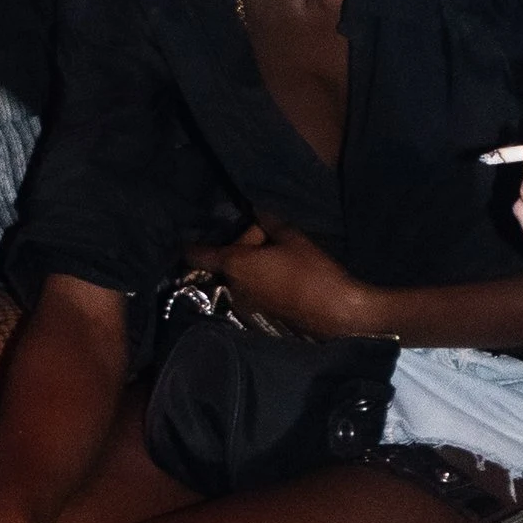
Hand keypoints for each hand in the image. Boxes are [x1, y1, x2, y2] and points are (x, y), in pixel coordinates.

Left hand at [183, 219, 393, 338]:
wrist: (337, 313)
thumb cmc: (311, 272)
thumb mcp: (292, 238)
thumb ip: (269, 221)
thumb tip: (255, 208)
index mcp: (235, 264)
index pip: (198, 254)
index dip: (191, 244)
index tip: (185, 234)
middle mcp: (233, 286)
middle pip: (228, 258)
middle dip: (245, 243)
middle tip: (272, 232)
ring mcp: (246, 302)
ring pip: (241, 273)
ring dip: (254, 261)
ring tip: (282, 250)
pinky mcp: (261, 312)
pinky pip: (253, 286)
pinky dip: (262, 276)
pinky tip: (286, 270)